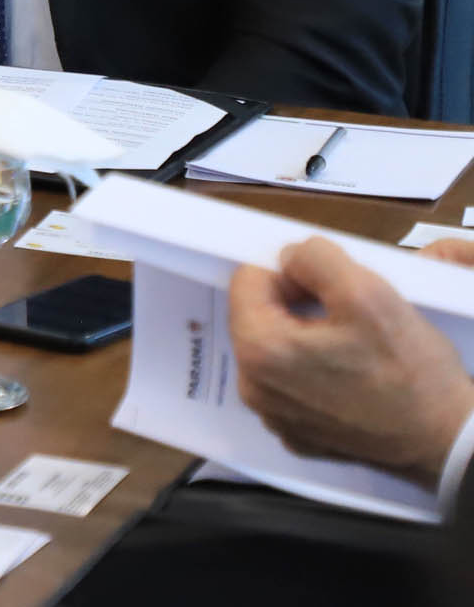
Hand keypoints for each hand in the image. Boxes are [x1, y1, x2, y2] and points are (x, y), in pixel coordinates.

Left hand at [228, 237, 473, 488]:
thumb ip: (314, 258)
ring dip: (305, 337)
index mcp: (259, 351)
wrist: (448, 440)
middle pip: (258, 317)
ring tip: (352, 345)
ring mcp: (275, 417)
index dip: (290, 272)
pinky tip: (351, 375)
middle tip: (345, 314)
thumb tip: (288, 257)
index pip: (248, 280)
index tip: (328, 288)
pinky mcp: (299, 435)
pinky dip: (313, 372)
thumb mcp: (366, 291)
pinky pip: (291, 385)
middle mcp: (254, 390)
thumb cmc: (410, 371)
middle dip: (296, 304)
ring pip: (276, 351)